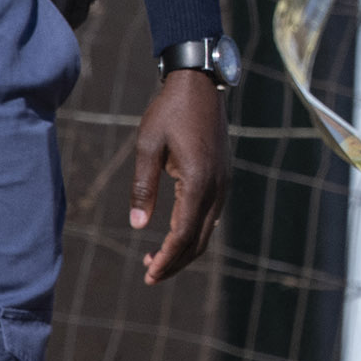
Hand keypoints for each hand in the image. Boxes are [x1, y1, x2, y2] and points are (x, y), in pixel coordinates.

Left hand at [129, 67, 227, 284]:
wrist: (200, 85)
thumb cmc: (169, 112)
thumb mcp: (148, 146)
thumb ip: (143, 188)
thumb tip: (137, 225)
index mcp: (199, 182)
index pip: (183, 234)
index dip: (167, 258)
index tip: (149, 274)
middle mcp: (217, 187)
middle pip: (199, 240)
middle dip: (176, 261)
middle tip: (150, 275)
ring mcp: (224, 183)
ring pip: (208, 230)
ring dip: (185, 249)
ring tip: (157, 259)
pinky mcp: (223, 177)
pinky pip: (211, 216)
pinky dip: (194, 232)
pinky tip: (175, 233)